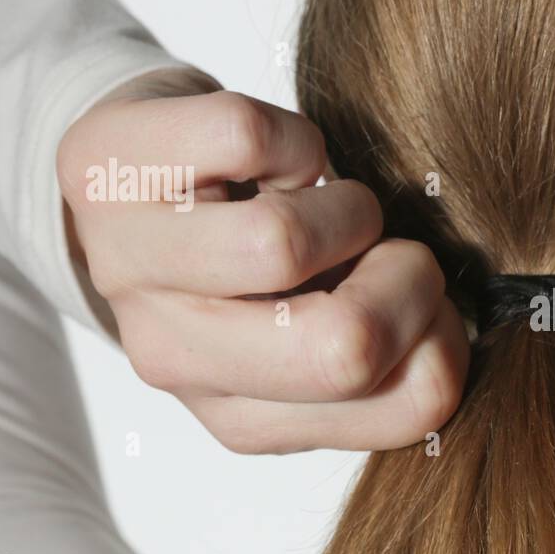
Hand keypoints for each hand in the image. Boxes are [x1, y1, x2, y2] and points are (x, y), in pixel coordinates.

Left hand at [58, 76, 467, 453]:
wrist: (135, 183)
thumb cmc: (252, 260)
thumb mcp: (321, 332)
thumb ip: (395, 356)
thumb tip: (450, 325)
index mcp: (247, 417)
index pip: (412, 404)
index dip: (447, 335)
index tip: (413, 297)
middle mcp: (175, 358)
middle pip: (346, 347)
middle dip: (406, 276)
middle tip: (381, 247)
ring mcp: (127, 266)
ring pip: (283, 242)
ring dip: (342, 202)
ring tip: (319, 202)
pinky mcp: (104, 170)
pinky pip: (247, 139)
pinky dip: (292, 135)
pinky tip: (265, 161)